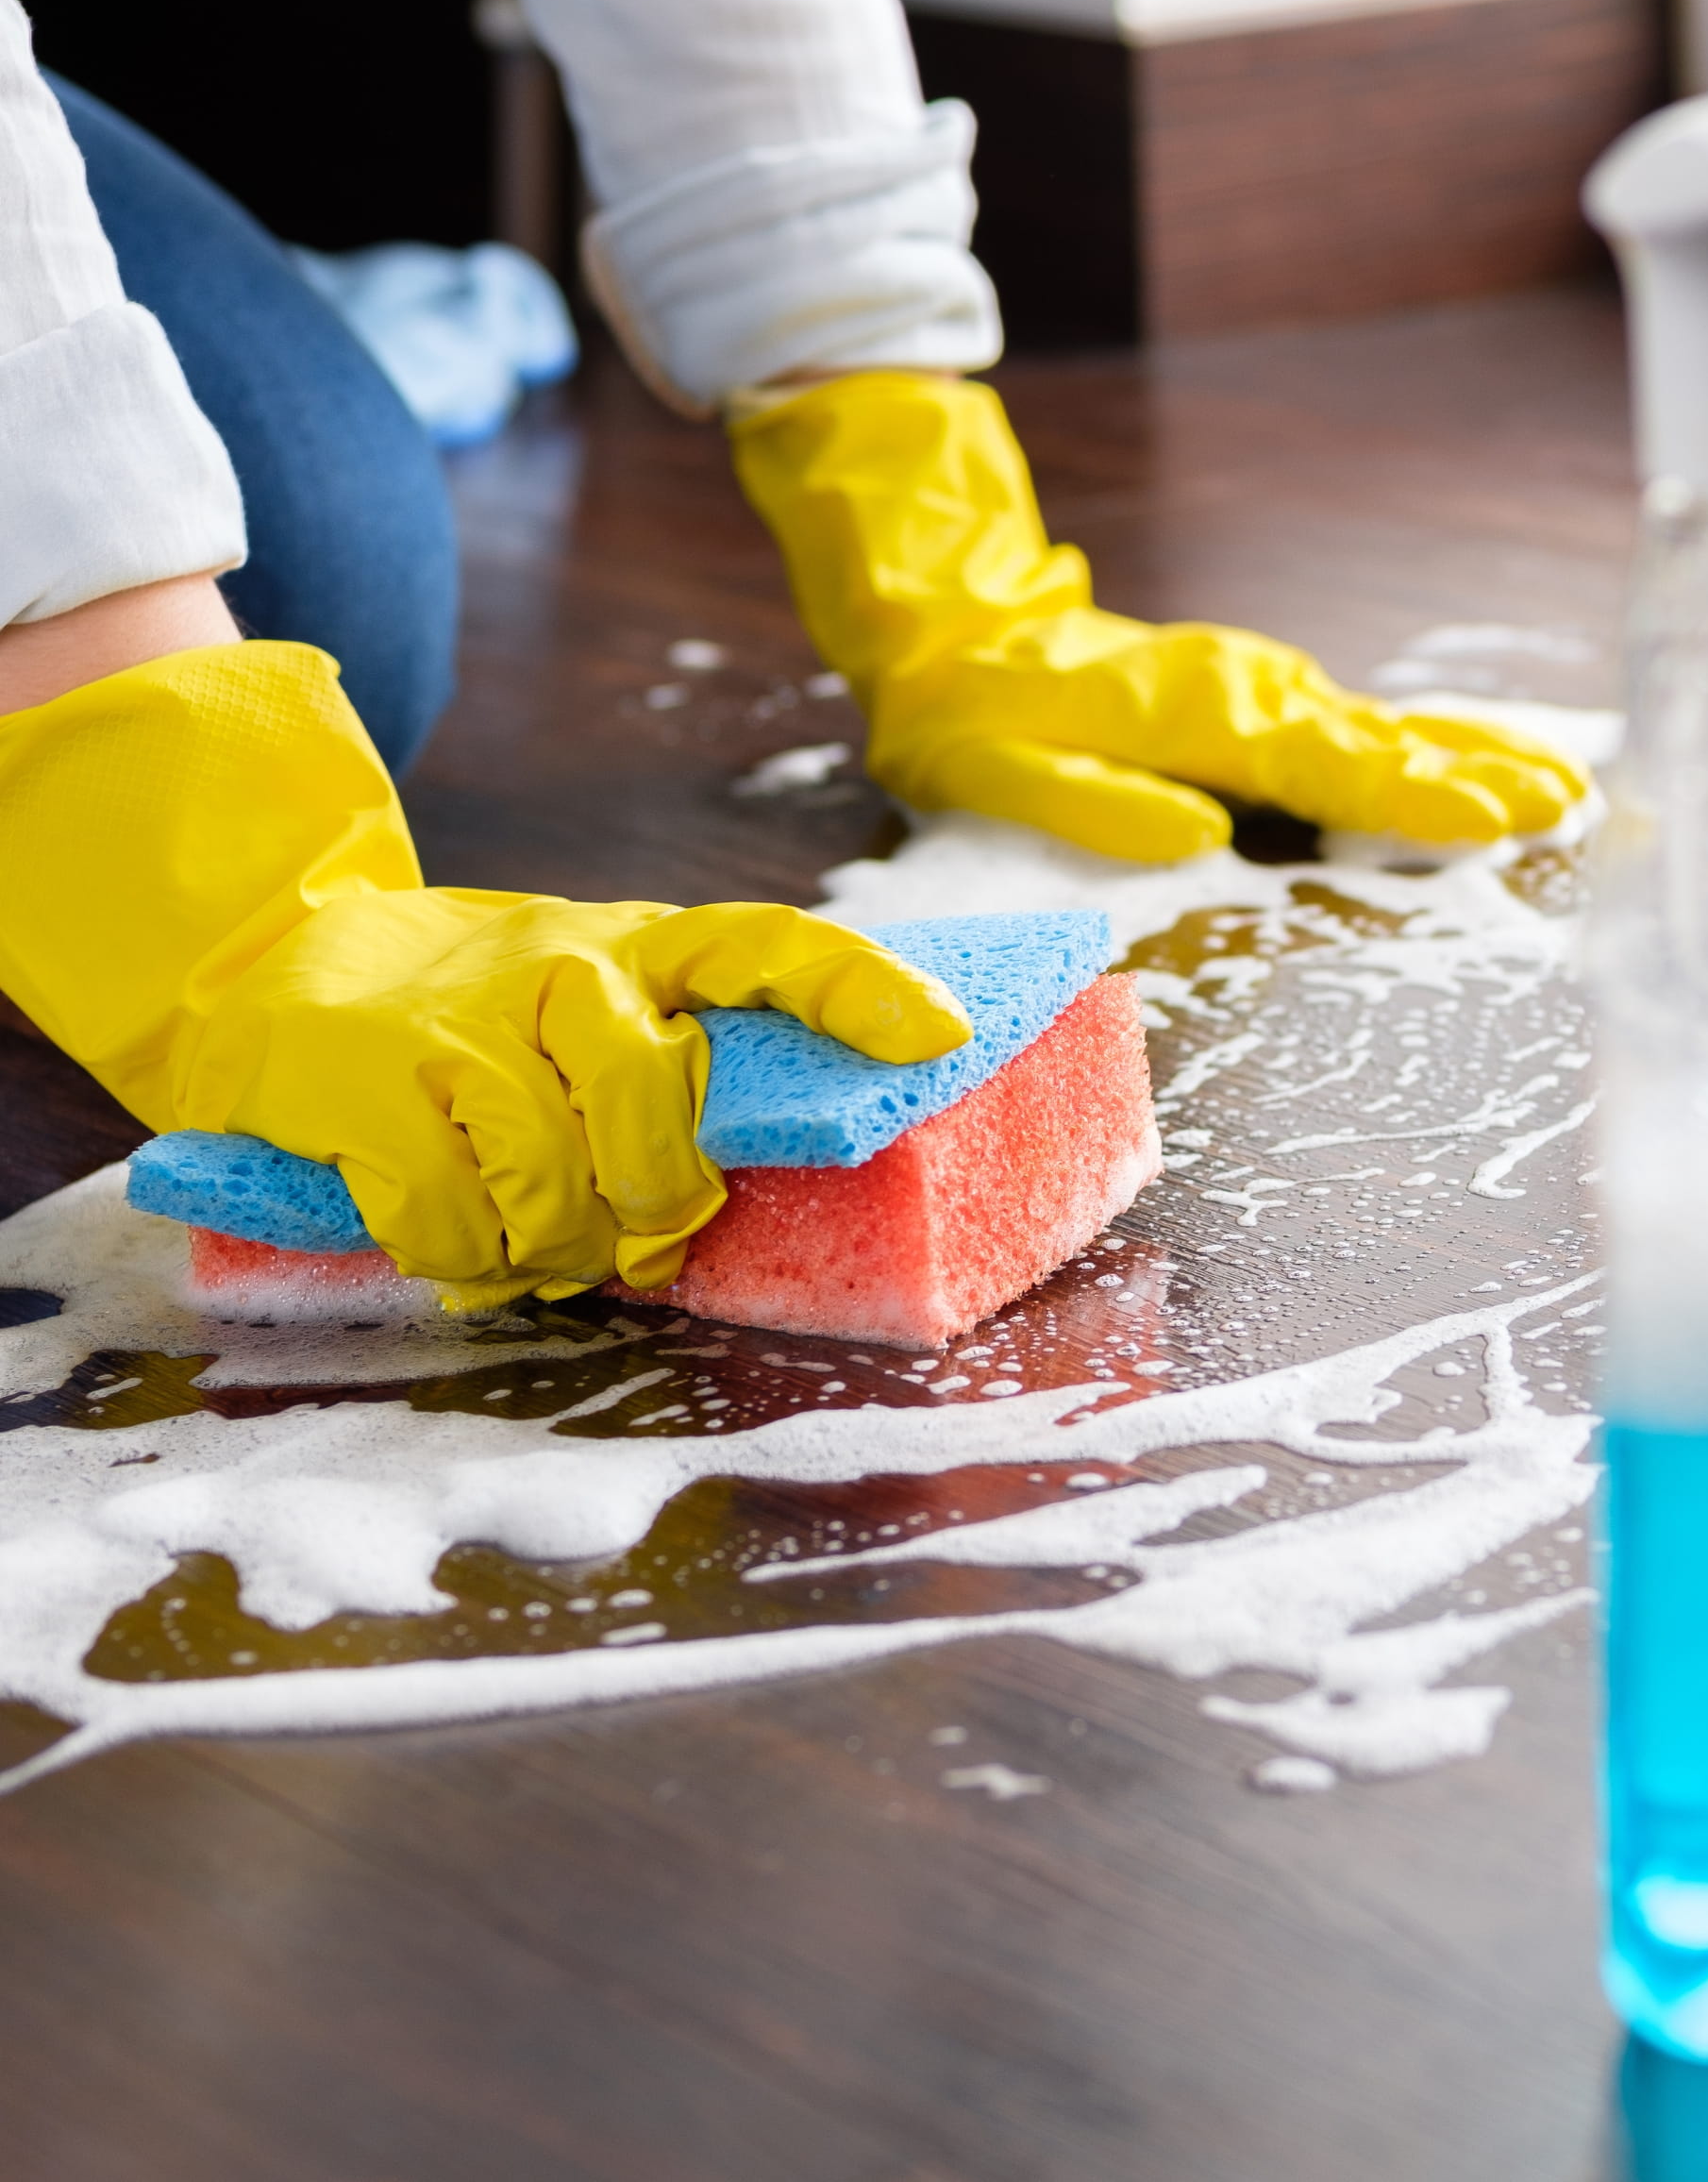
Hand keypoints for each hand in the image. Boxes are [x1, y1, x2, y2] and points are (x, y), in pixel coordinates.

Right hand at [0, 642, 968, 1310]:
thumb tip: (758, 1181)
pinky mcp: (364, 1081)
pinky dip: (464, 1257)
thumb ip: (670, 1071)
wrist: (269, 972)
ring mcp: (460, 1020)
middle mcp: (562, 967)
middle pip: (655, 1108)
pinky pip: (450, 1214)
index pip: (771, 946)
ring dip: (553, 1247)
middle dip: (655, 1203)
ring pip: (554, 1176)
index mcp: (640, 946)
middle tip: (637, 1237)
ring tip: (539, 1248)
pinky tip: (462, 1246)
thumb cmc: (476, 1021)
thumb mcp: (588, 1009)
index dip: (858, 989)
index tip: (942, 1035)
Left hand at [730, 372, 1592, 863]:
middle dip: (1476, 774)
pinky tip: (1487, 764)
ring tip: (1560, 787)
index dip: (1414, 795)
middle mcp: (1248, 695)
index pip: (1325, 763)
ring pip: (1385, 728)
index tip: (1492, 815)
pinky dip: (1432, 745)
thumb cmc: (972, 719)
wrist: (958, 631)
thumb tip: (1196, 835)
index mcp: (1199, 717)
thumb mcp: (997, 769)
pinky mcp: (1263, 700)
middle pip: (1380, 741)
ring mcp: (1261, 691)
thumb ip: (1094, 801)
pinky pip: (1363, 727)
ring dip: (1474, 758)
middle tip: (1565, 804)